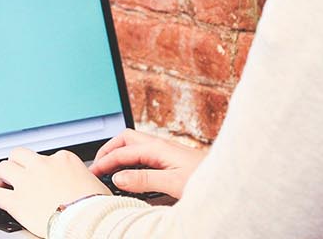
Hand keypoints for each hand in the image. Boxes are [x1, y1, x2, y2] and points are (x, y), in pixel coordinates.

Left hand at [0, 148, 109, 237]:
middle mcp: (43, 165)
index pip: (47, 156)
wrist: (88, 221)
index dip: (41, 168)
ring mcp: (28, 182)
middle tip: (14, 174)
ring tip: (0, 185)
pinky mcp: (16, 201)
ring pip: (3, 168)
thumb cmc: (97, 207)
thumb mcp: (95, 185)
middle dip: (15, 163)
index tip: (41, 176)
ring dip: (0, 176)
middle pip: (19, 155)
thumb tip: (86, 184)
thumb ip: (84, 179)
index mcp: (63, 159)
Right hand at [88, 129, 206, 197]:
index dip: (105, 162)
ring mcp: (166, 152)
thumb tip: (118, 177)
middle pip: (126, 139)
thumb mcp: (172, 182)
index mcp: (158, 148)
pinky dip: (131, 161)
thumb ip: (144, 179)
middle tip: (98, 165)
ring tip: (110, 168)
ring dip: (120, 154)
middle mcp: (161, 146)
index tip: (93, 173)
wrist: (228, 179)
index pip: (122, 151)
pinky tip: (132, 173)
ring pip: (135, 146)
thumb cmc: (206, 179)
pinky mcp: (171, 160)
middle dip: (109, 149)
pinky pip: (144, 154)